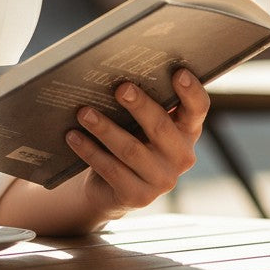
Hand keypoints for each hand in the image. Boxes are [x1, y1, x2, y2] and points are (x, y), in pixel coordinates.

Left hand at [67, 68, 209, 215]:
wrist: (111, 186)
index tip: (179, 72)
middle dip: (140, 106)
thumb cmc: (128, 139)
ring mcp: (162, 180)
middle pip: (161, 127)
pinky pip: (111, 170)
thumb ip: (139, 103)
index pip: (197, 109)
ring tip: (83, 112)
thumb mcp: (138, 122)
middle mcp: (181, 156)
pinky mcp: (139, 196)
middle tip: (120, 88)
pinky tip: (72, 136)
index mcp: (186, 130)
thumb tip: (115, 74)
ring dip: (105, 128)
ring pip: (131, 149)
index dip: (192, 91)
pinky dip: (89, 151)